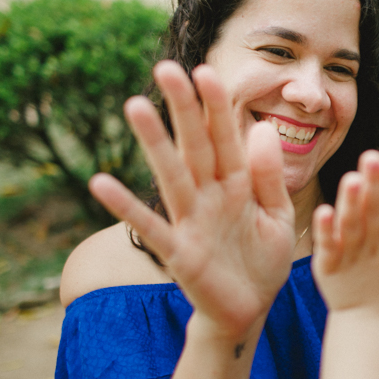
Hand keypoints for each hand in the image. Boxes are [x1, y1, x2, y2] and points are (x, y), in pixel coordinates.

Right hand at [89, 61, 295, 339]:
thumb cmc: (262, 261)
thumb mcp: (277, 215)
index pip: (226, 139)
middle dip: (183, 110)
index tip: (207, 72)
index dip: (217, 109)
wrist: (252, 310)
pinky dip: (127, 207)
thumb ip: (269, 176)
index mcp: (238, 186)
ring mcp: (192, 223)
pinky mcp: (180, 253)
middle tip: (165, 68)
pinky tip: (101, 183)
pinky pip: (152, 227)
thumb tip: (264, 126)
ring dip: (154, 144)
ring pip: (173, 176)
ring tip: (134, 106)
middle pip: (195, 147)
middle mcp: (210, 197)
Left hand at [312, 151, 378, 316]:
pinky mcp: (328, 269)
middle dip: (373, 185)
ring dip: (351, 203)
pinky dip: (326, 232)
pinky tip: (323, 211)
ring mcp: (351, 259)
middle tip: (371, 156)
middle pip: (373, 213)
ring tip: (351, 177)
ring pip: (352, 227)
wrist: (368, 326)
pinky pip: (328, 248)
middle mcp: (373, 249)